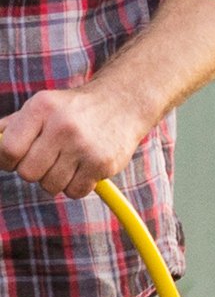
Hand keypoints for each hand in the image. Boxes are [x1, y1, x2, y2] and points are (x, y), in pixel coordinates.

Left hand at [0, 84, 151, 198]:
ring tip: (67, 163)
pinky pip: (75, 192)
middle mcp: (63, 125)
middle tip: (46, 160)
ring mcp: (85, 146)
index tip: (15, 160)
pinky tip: (83, 169)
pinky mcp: (103, 163)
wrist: (122, 104)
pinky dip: (76, 186)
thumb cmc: (72, 109)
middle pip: (28, 173)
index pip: (9, 150)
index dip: (7, 161)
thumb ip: (10, 127)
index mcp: (41, 108)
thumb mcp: (41, 106)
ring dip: (55, 180)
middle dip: (34, 171)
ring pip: (51, 186)